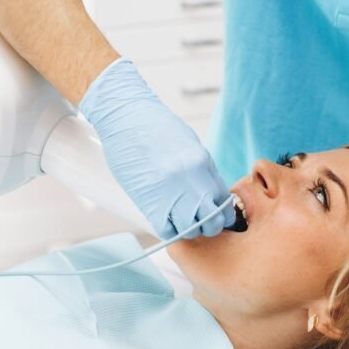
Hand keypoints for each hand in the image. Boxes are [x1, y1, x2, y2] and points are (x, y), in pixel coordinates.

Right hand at [79, 58, 234, 238]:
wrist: (124, 117)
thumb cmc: (153, 125)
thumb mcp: (188, 144)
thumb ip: (200, 169)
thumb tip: (206, 191)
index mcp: (204, 165)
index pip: (224, 202)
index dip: (219, 212)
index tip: (210, 211)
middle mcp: (193, 183)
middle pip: (214, 222)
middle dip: (207, 225)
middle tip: (195, 218)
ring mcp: (172, 195)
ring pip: (192, 230)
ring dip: (187, 228)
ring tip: (178, 218)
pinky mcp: (151, 204)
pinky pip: (168, 231)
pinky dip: (168, 229)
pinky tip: (165, 219)